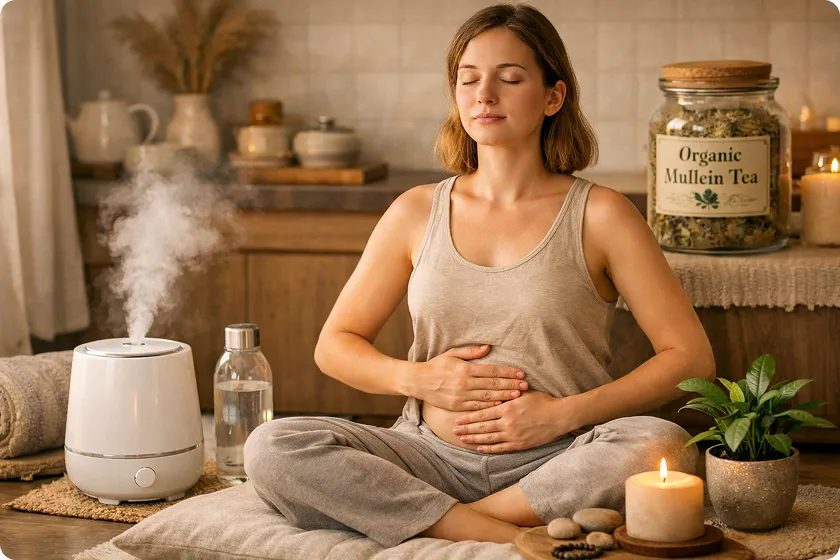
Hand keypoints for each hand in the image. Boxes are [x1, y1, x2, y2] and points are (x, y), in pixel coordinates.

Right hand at [413, 344, 528, 411]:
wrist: (418, 381)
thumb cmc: (436, 365)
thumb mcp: (452, 354)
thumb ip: (471, 352)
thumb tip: (488, 348)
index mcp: (465, 369)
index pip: (492, 371)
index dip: (508, 372)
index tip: (520, 373)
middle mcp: (465, 383)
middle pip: (493, 384)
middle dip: (511, 385)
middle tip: (525, 386)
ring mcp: (462, 396)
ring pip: (488, 397)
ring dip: (505, 396)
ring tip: (518, 395)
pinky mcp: (458, 406)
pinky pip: (478, 407)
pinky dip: (491, 406)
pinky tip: (501, 404)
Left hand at [452, 391, 577, 452]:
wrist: (559, 416)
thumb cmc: (542, 401)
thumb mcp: (522, 393)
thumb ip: (507, 394)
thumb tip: (493, 391)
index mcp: (506, 408)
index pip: (482, 414)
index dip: (468, 418)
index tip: (457, 419)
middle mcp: (507, 423)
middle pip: (482, 427)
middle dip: (466, 429)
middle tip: (454, 431)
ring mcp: (513, 435)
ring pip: (489, 439)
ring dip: (474, 439)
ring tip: (462, 440)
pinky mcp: (519, 444)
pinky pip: (500, 448)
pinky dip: (488, 449)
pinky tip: (479, 448)